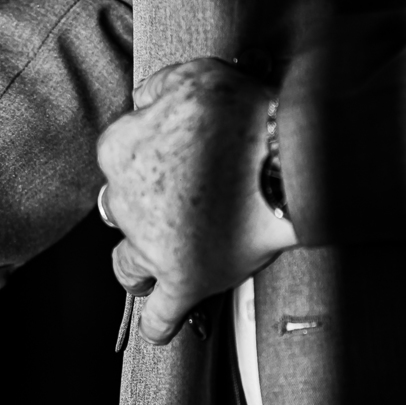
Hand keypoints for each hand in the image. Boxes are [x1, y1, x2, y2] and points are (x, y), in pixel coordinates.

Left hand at [97, 58, 297, 343]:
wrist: (286, 159)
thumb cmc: (244, 115)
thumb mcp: (194, 75)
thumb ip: (159, 87)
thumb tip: (142, 101)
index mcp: (120, 151)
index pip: (119, 156)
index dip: (146, 156)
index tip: (171, 157)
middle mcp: (124, 201)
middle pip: (121, 209)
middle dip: (144, 209)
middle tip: (180, 203)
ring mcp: (151, 244)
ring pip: (129, 262)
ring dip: (139, 266)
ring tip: (154, 268)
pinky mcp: (183, 278)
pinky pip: (160, 312)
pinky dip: (159, 323)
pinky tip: (160, 329)